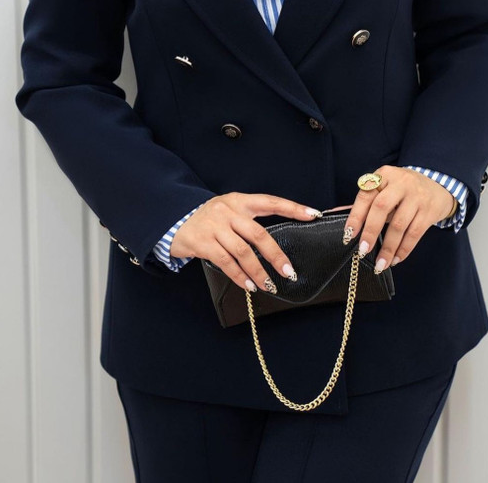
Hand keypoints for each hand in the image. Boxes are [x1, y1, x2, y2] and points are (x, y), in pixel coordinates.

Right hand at [170, 192, 322, 292]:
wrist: (174, 220)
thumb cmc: (209, 219)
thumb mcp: (228, 211)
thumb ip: (249, 221)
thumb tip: (276, 244)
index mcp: (239, 200)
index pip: (270, 202)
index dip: (292, 207)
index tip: (313, 214)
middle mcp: (228, 211)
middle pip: (258, 234)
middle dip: (276, 255)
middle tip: (289, 271)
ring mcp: (214, 226)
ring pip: (242, 252)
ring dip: (258, 272)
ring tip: (269, 285)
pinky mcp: (202, 242)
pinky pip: (226, 263)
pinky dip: (240, 277)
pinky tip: (249, 286)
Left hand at [343, 166, 456, 270]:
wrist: (438, 185)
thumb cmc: (402, 190)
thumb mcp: (384, 188)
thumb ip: (363, 202)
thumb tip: (334, 213)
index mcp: (384, 175)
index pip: (366, 196)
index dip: (355, 216)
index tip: (348, 236)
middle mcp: (401, 183)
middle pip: (381, 208)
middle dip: (370, 232)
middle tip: (363, 252)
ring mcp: (417, 196)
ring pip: (399, 225)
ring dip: (388, 248)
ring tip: (380, 264)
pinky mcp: (429, 211)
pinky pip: (415, 233)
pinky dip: (404, 249)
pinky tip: (396, 259)